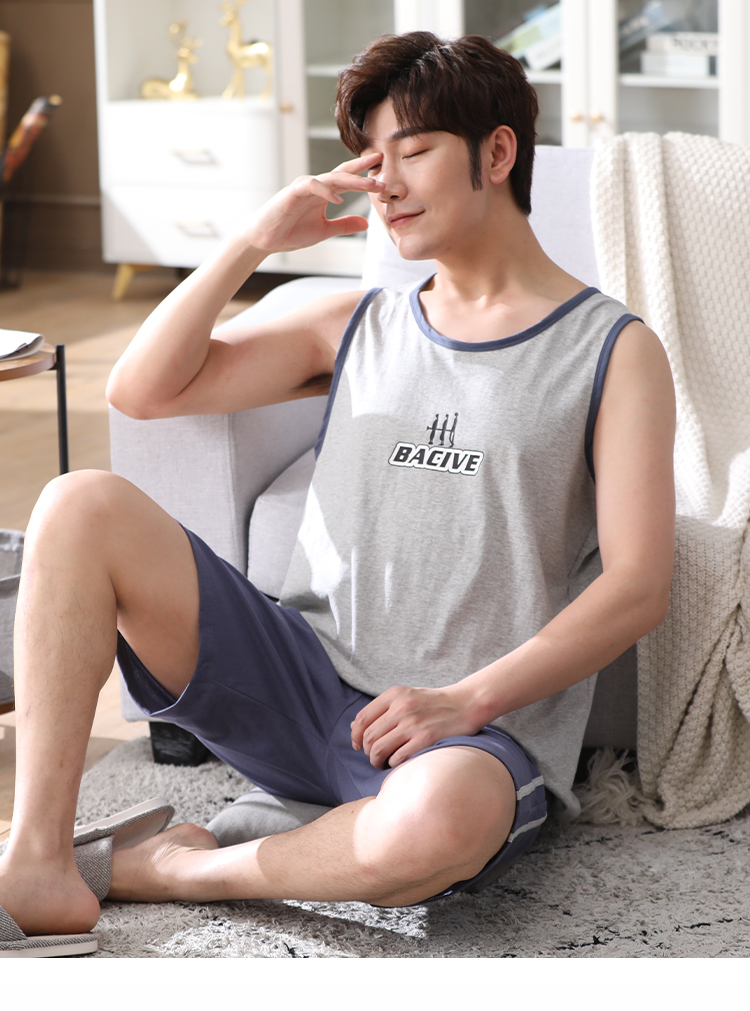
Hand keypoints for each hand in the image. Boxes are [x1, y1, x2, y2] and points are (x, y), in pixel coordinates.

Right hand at [247, 153, 384, 253]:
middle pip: (342, 173)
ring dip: (352, 181)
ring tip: (370, 185)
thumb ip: (344, 226)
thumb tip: (366, 224)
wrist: (265, 240)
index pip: (346, 178)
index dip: (364, 174)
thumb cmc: (290, 233)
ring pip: (331, 177)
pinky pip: (312, 186)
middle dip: (363, 169)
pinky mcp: (292, 193)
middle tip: (382, 166)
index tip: (383, 172)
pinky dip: (326, 190)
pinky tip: (339, 198)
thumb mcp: (324, 231)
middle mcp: (315, 186)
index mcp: (324, 193)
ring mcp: (303, 187)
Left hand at [350, 684, 484, 769]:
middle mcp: (401, 708)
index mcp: (395, 695)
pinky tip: (399, 761)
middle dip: (367, 751)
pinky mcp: (425, 740)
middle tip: (375, 756)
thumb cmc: (433, 703)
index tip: (358, 745)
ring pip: (379, 749)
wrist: (465, 704)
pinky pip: (397, 758)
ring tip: (383, 763)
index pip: (362, 719)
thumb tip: (355, 727)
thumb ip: (382, 710)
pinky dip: (393, 764)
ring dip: (377, 761)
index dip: (355, 736)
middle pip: (369, 737)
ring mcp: (413, 724)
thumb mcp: (406, 697)